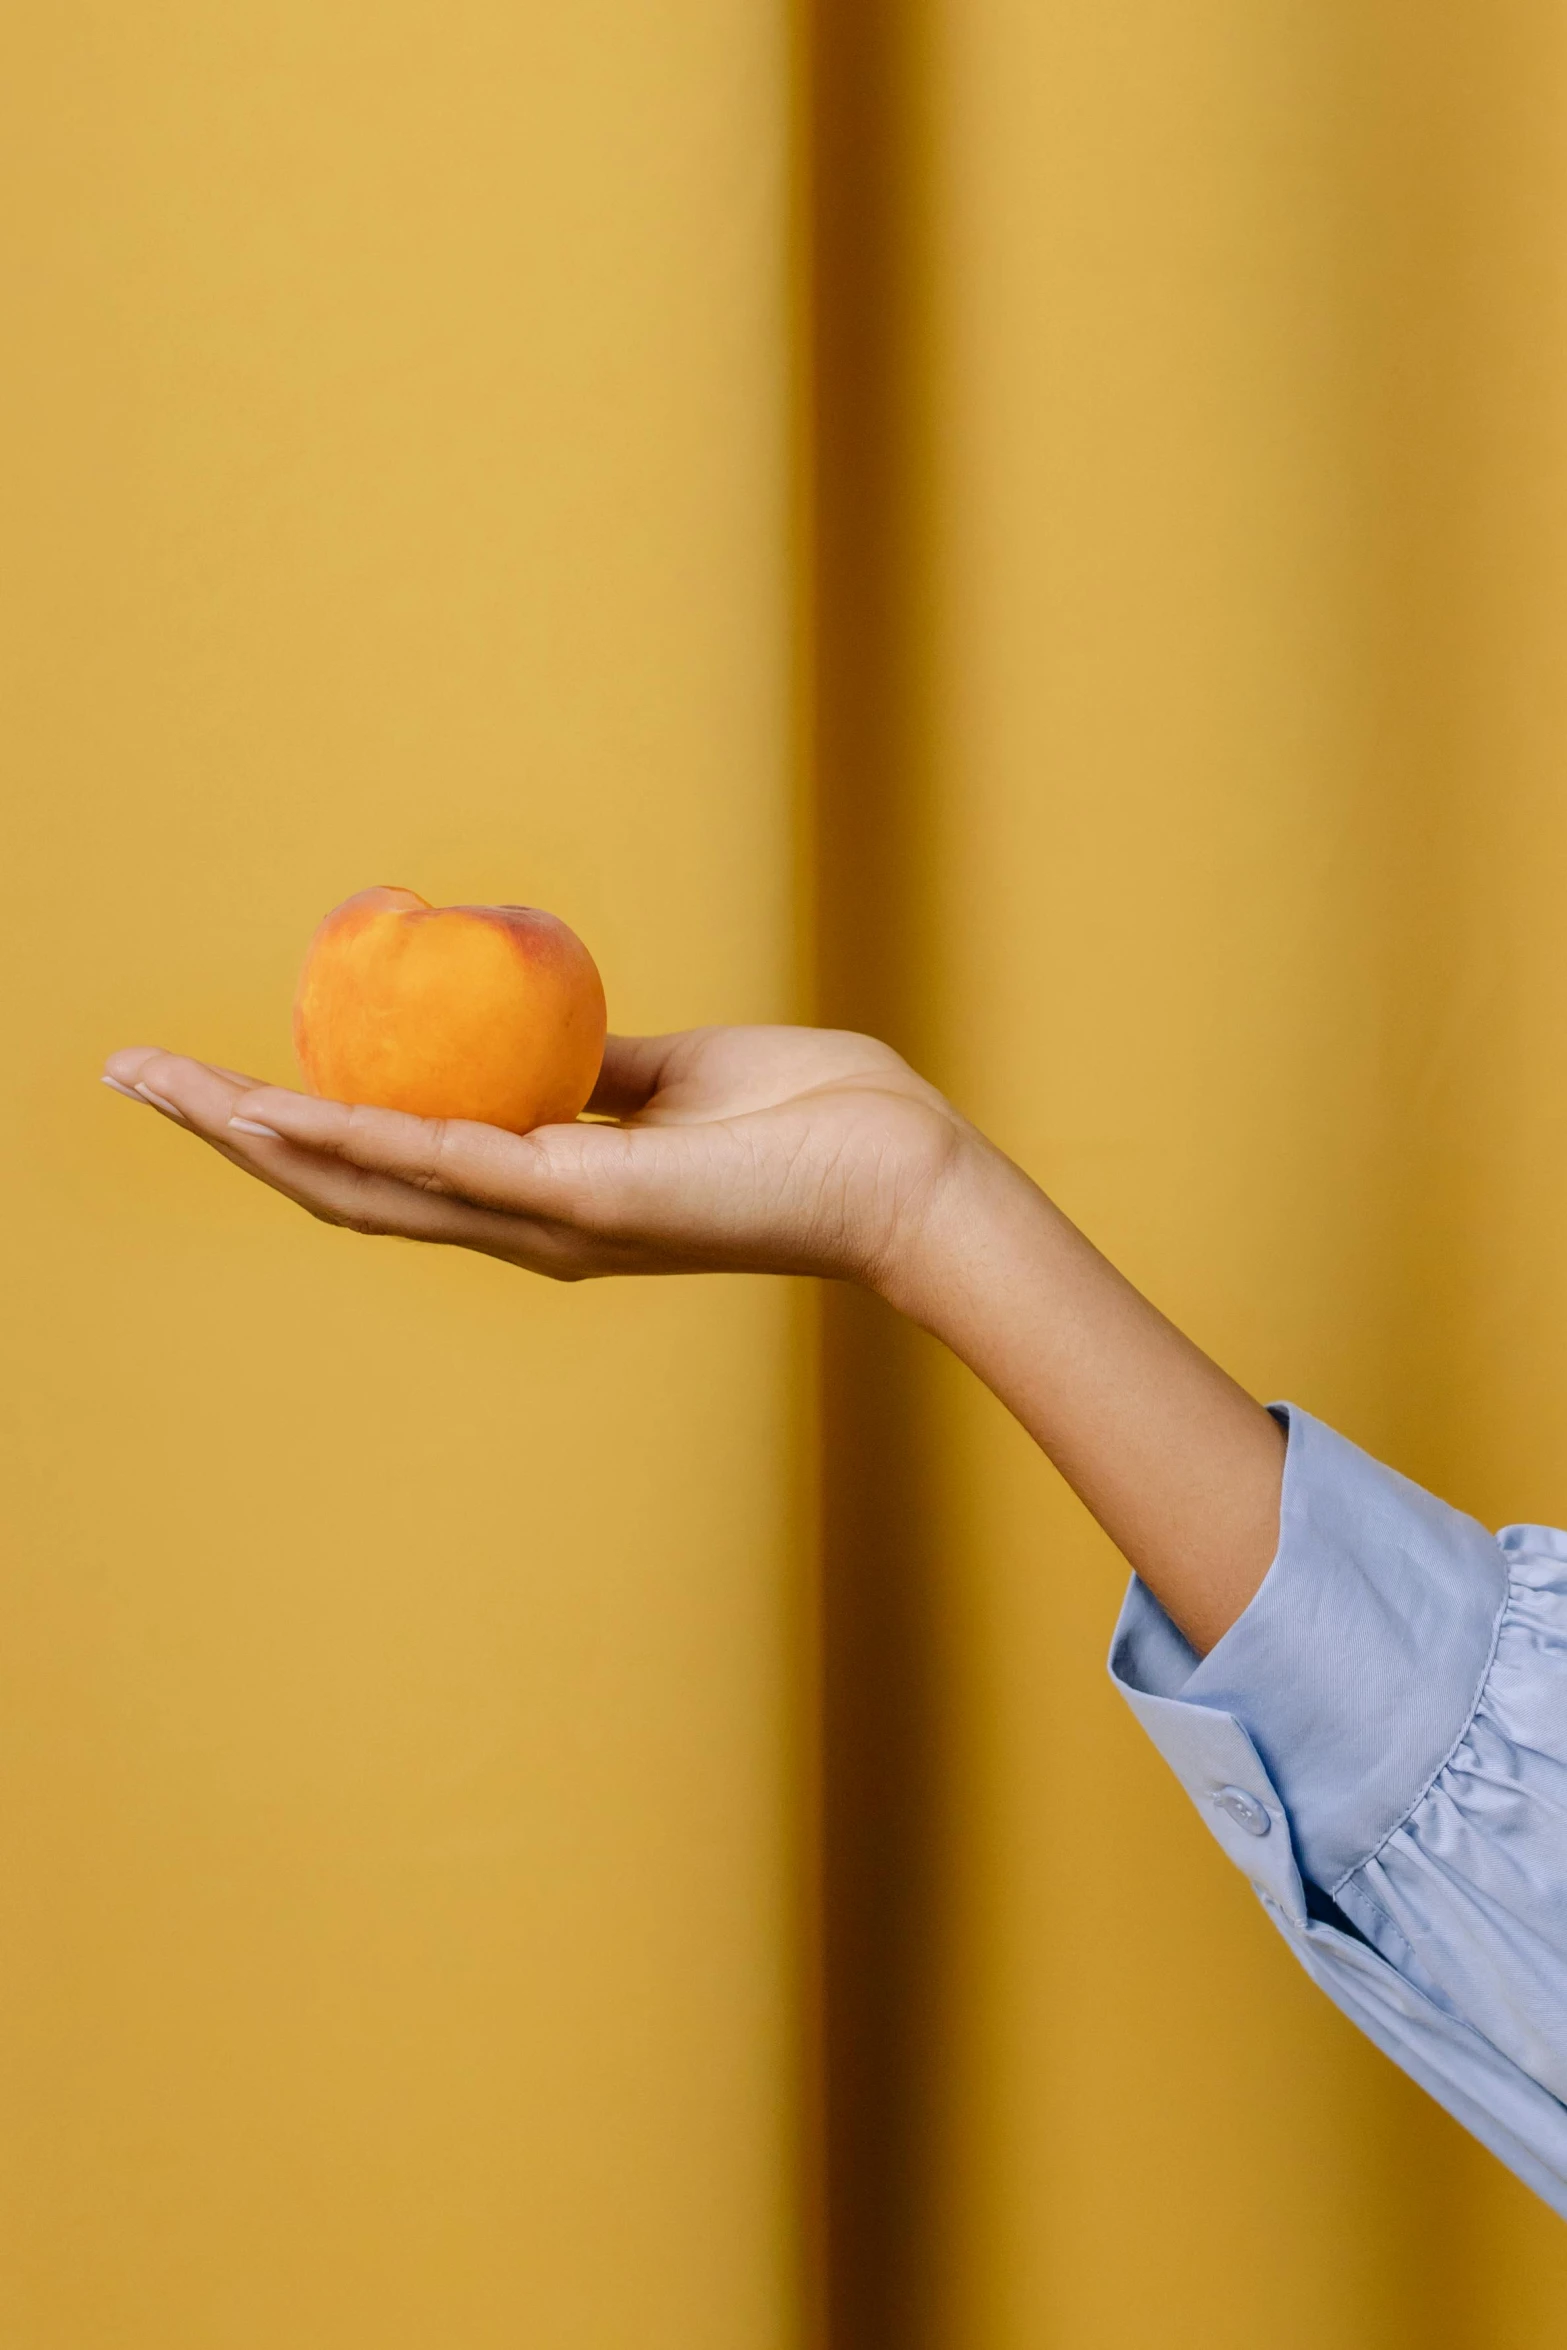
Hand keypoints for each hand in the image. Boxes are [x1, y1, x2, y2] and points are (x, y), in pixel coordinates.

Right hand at [102, 1027, 970, 1286]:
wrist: (900, 1171)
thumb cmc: (805, 1121)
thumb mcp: (671, 1079)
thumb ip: (591, 1070)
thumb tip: (537, 1028)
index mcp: (538, 1193)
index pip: (384, 1160)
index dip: (286, 1126)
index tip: (206, 1076)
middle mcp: (524, 1223)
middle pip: (342, 1182)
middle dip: (228, 1131)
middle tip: (130, 1077)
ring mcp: (548, 1223)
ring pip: (369, 1181)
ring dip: (256, 1132)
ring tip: (164, 1087)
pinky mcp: (587, 1204)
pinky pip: (451, 1162)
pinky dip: (359, 1133)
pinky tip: (278, 1104)